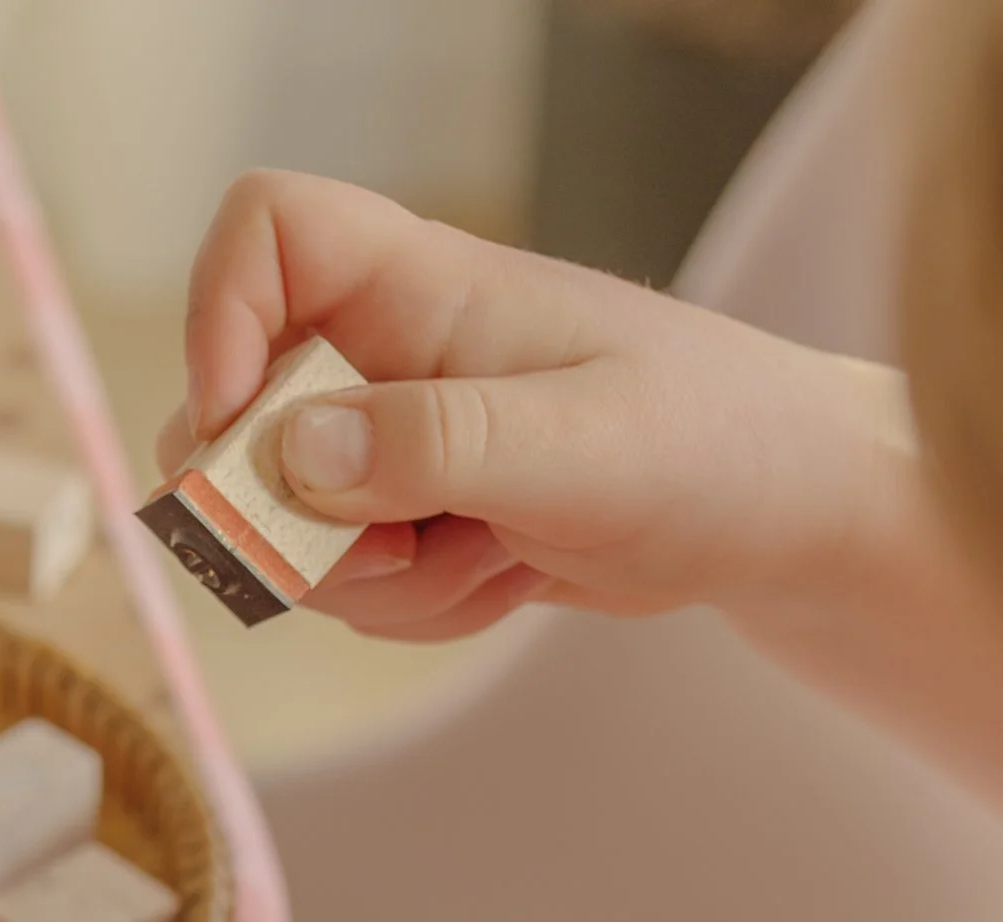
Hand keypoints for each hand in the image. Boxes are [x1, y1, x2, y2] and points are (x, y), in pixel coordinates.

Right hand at [161, 171, 918, 646]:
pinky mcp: (421, 508)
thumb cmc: (711, 444)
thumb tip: (287, 453)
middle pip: (246, 414)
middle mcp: (396, 349)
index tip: (241, 436)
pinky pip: (350, 576)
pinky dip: (411, 606)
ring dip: (372, 580)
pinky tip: (502, 579)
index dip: (220, 322)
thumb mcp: (577, 451)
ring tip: (490, 560)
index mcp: (429, 288)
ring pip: (294, 521)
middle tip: (395, 550)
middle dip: (299, 520)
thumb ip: (432, 446)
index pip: (267, 235)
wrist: (782, 511)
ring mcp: (404, 433)